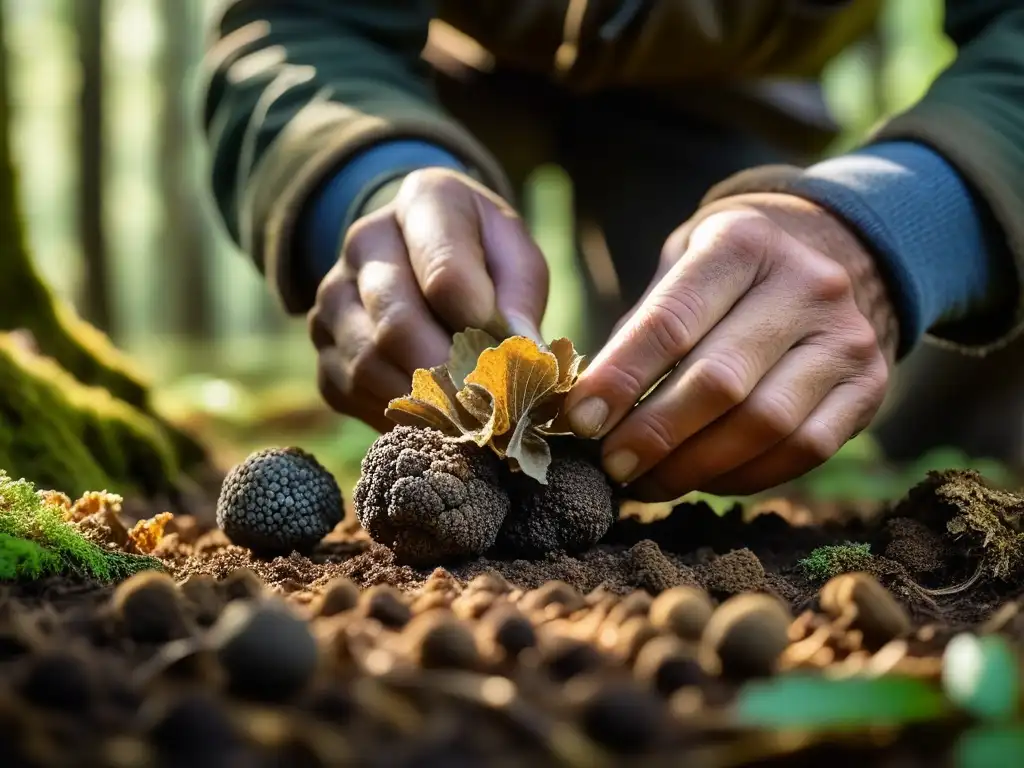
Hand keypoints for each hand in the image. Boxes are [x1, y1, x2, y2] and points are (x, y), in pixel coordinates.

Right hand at [308, 168, 548, 429]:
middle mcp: (365, 241)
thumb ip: (522, 301)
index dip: (480, 327)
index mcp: (425, 200)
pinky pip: (351, 392)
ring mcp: (333, 295)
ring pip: (370, 366)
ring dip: (425, 403)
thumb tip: (524, 356)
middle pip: (398, 326)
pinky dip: (396, 415)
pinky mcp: (322, 347)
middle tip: (495, 411)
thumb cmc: (484, 260)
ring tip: (472, 421)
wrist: (423, 260)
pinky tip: (435, 418)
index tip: (511, 361)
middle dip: (451, 377)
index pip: (444, 272)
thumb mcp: (517, 260)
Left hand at [563, 193, 899, 500]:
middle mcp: (807, 284)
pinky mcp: (869, 386)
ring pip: (764, 424)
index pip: (671, 321)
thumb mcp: (679, 269)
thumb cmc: (726, 276)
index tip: (581, 421)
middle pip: (720, 381)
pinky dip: (743, 476)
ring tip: (647, 480)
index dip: (621, 378)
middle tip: (611, 464)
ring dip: (694, 466)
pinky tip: (703, 479)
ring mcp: (847, 337)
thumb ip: (638, 331)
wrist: (827, 259)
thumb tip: (586, 412)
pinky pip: (804, 450)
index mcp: (743, 242)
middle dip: (654, 434)